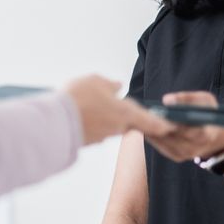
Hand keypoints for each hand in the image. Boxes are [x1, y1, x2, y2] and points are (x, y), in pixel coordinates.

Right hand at [63, 75, 177, 144]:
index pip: (150, 121)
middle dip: (123, 114)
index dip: (161, 123)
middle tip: (113, 102)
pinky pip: (94, 130)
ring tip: (88, 102)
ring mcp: (101, 137)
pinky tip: (79, 112)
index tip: (170, 126)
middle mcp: (116, 128)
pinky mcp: (88, 142)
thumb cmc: (77, 98)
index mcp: (125, 113)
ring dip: (103, 116)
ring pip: (108, 125)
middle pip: (126, 121)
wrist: (53, 122)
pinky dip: (90, 122)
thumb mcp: (95, 81)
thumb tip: (117, 87)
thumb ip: (109, 85)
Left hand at [142, 91, 223, 162]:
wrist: (216, 138)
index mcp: (206, 134)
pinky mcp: (176, 157)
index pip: (189, 130)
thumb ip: (188, 98)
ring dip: (151, 130)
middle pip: (172, 136)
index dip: (175, 122)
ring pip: (163, 141)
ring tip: (141, 116)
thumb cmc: (209, 114)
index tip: (162, 112)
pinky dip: (152, 135)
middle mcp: (195, 148)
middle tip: (145, 112)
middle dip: (158, 124)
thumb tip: (166, 100)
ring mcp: (184, 155)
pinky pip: (160, 145)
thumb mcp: (206, 100)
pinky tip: (145, 124)